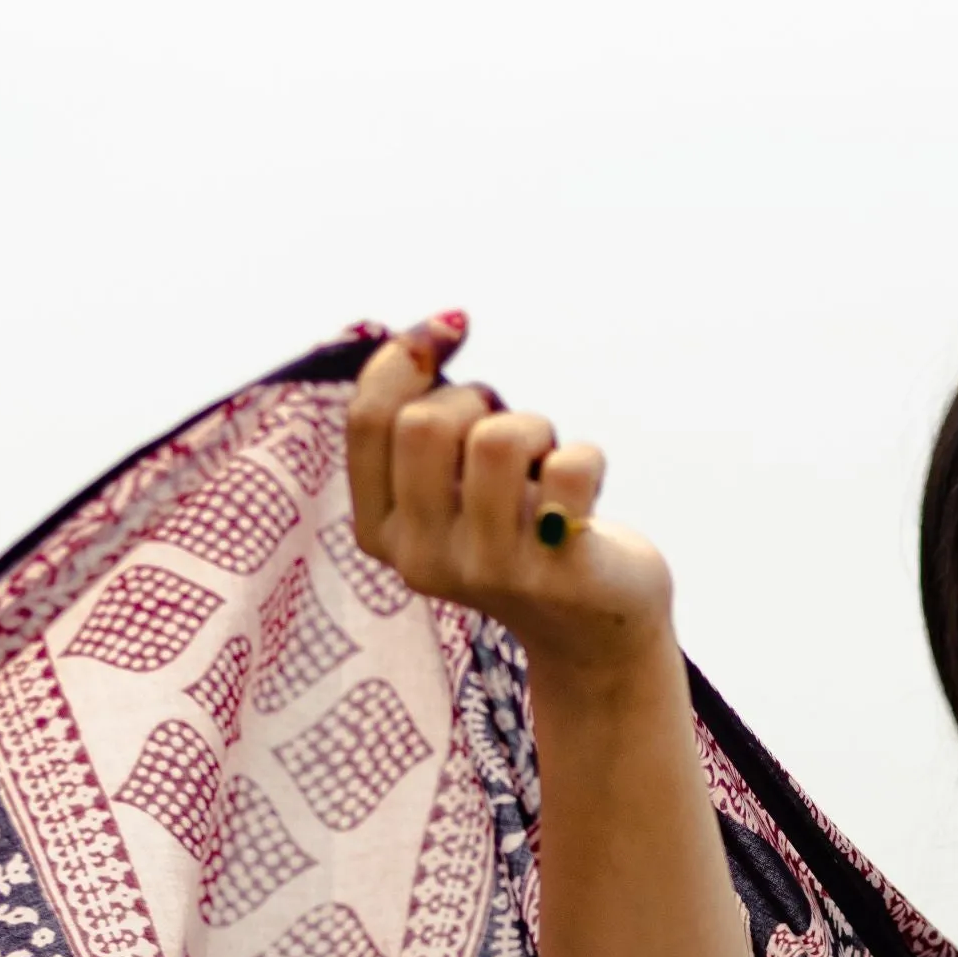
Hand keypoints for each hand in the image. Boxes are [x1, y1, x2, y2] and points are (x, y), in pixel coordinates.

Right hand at [346, 317, 673, 671]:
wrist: (591, 629)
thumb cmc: (517, 529)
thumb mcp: (451, 484)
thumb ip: (424, 420)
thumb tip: (437, 327)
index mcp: (381, 531)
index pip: (366, 419)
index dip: (406, 354)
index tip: (452, 328)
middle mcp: (422, 559)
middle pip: (425, 424)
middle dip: (475, 400)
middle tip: (508, 436)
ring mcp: (489, 571)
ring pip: (496, 440)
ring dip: (532, 427)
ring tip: (544, 462)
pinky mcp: (557, 574)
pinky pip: (570, 466)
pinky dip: (587, 457)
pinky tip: (586, 494)